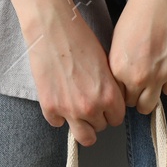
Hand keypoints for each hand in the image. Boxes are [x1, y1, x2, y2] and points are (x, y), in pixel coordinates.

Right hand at [0, 0, 124, 145]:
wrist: (53, 29)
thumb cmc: (80, 39)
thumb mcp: (105, 64)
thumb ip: (108, 88)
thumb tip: (108, 101)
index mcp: (109, 95)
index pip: (117, 119)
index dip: (111, 111)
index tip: (105, 106)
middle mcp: (91, 107)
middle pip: (100, 128)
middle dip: (96, 118)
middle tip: (90, 104)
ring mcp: (69, 110)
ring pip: (83, 137)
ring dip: (81, 125)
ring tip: (77, 111)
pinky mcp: (49, 107)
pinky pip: (57, 123)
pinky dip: (58, 115)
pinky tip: (59, 98)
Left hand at [109, 0, 166, 113]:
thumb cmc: (138, 13)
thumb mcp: (117, 41)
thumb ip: (119, 64)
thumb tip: (122, 79)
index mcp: (118, 69)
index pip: (117, 96)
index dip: (121, 91)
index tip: (125, 86)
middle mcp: (137, 77)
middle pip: (134, 104)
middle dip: (135, 97)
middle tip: (139, 86)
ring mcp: (159, 77)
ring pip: (151, 105)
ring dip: (150, 96)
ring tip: (151, 82)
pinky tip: (165, 71)